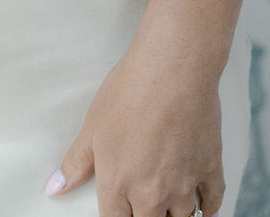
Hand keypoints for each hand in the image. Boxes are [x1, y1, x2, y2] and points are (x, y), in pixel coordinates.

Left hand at [46, 41, 224, 216]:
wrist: (173, 68)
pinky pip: (212, 202)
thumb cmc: (132, 91)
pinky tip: (202, 205)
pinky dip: (207, 208)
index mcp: (119, 186)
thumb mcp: (92, 126)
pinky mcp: (211, 168)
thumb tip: (56, 187)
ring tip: (169, 203)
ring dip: (175, 214)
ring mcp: (184, 184)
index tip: (120, 210)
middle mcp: (153, 194)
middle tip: (144, 202)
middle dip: (146, 216)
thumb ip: (76, 163)